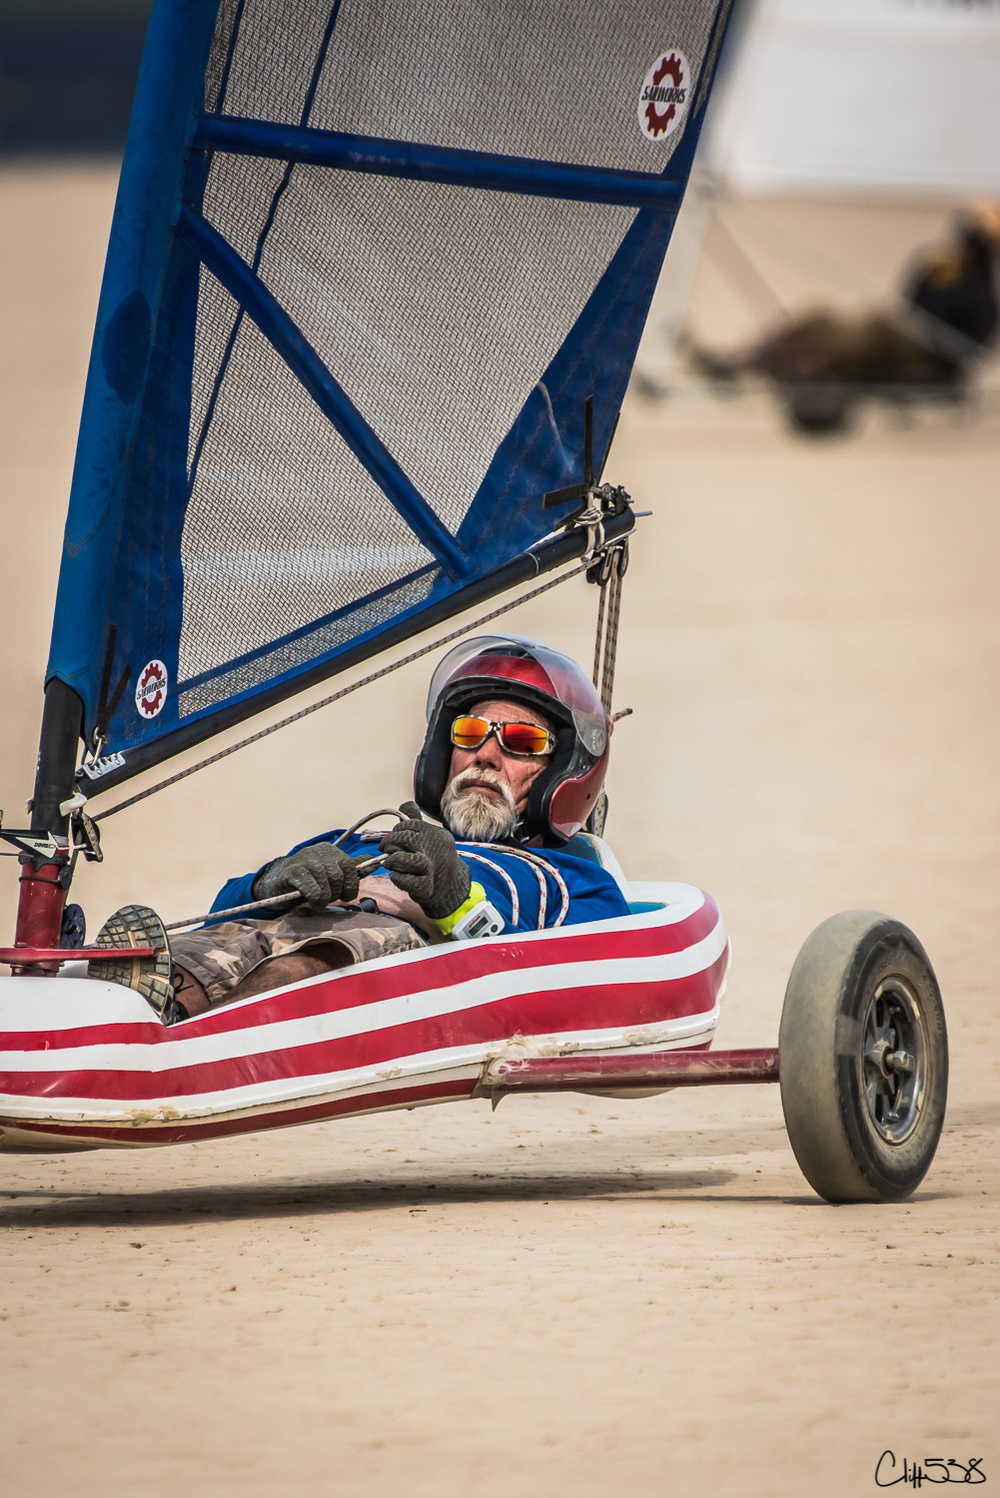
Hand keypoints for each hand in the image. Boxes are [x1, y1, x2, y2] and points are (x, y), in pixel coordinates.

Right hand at [254, 842, 360, 910]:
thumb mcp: (331, 875)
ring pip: (327, 884)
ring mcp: (305, 860)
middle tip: (329, 900)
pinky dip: (315, 899)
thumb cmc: (308, 881)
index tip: (346, 895)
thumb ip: (351, 871)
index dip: (351, 884)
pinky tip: (311, 902)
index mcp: (331, 851)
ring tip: (318, 902)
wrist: (277, 882)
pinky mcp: (293, 872)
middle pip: (339, 876)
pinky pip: (313, 889)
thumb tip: (374, 864)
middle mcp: (319, 852)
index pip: (351, 866)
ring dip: (325, 899)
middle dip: (337, 894)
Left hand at [380, 802, 470, 919]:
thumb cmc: (434, 859)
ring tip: (388, 862)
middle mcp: (438, 850)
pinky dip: (398, 878)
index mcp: (439, 836)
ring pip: (411, 860)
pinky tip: (395, 875)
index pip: (412, 824)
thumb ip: (416, 822)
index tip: (392, 838)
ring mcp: (434, 869)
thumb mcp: (429, 838)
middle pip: (408, 839)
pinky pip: (409, 881)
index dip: (397, 830)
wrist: (450, 887)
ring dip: (394, 859)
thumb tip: (407, 804)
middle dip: (391, 842)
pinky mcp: (427, 888)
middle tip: (385, 850)